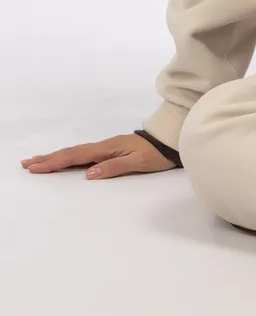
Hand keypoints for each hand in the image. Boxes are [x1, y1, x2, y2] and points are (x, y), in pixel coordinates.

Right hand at [21, 133, 176, 178]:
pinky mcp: (109, 151)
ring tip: (37, 161)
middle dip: (48, 158)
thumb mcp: (138, 163)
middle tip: (26, 164)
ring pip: (75, 153)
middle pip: (70, 153)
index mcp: (107, 148)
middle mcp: (103, 146)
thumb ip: (114, 167)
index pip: (75, 156)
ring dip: (55, 157)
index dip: (55, 162)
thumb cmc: (155, 154)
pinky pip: (83, 155)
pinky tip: (63, 161)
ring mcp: (105, 148)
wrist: (169, 142)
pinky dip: (69, 157)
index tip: (36, 166)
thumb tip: (88, 174)